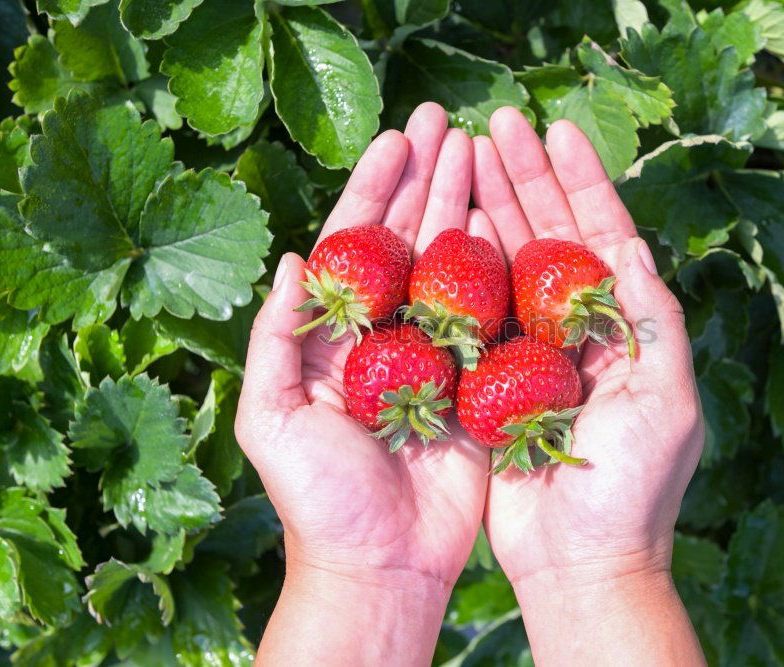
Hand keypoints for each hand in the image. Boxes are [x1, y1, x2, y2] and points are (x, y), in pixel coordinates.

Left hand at [235, 103, 494, 665]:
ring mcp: (437, 355)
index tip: (397, 139)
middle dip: (427, 180)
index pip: (355, 246)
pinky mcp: (479, 382)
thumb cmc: (318, 499)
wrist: (383, 563)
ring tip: (482, 152)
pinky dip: (501, 270)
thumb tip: (291, 260)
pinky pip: (492, 317)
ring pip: (453, 266)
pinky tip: (511, 223)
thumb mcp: (272, 419)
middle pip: (409, 242)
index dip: (374, 190)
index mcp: (337, 337)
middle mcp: (389, 335)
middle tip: (448, 124)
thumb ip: (275, 340)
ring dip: (465, 208)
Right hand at [472, 108, 705, 664]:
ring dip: (490, 208)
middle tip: (493, 124)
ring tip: (463, 155)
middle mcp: (578, 330)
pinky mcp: (492, 380)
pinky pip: (474, 315)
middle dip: (525, 179)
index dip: (583, 182)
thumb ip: (653, 322)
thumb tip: (633, 246)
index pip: (604, 237)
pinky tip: (445, 227)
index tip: (557, 131)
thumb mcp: (667, 401)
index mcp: (626, 328)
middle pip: (550, 237)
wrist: (581, 561)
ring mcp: (532, 352)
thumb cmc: (634, 489)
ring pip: (508, 265)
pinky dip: (461, 271)